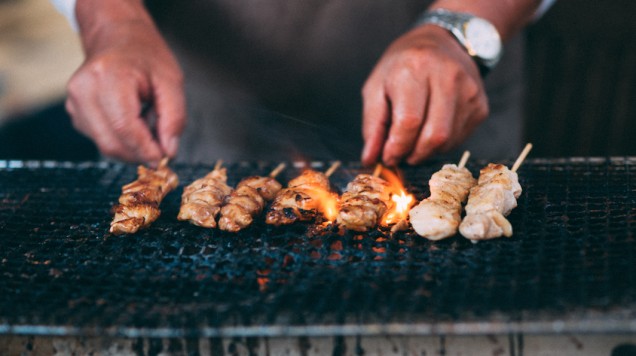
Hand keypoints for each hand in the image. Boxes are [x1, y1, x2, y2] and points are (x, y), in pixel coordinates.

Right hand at [66, 16, 184, 163]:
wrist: (117, 36)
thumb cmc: (146, 56)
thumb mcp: (171, 81)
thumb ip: (174, 118)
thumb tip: (168, 152)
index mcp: (109, 76)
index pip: (125, 127)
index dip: (146, 150)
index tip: (165, 160)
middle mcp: (84, 89)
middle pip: (112, 142)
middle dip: (140, 154)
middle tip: (163, 149)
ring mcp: (74, 101)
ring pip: (105, 145)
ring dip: (132, 148)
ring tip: (149, 125)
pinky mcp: (74, 112)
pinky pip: (100, 139)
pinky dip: (121, 140)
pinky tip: (134, 122)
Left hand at [361, 24, 488, 165]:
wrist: (442, 43)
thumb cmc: (403, 66)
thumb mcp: (376, 87)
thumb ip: (373, 125)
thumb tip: (370, 159)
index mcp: (416, 68)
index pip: (409, 121)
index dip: (396, 147)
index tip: (387, 157)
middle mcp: (447, 77)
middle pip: (434, 136)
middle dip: (413, 154)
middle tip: (400, 155)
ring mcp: (469, 91)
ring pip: (447, 141)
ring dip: (426, 151)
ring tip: (413, 141)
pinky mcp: (480, 105)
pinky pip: (459, 139)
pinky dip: (440, 145)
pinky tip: (429, 131)